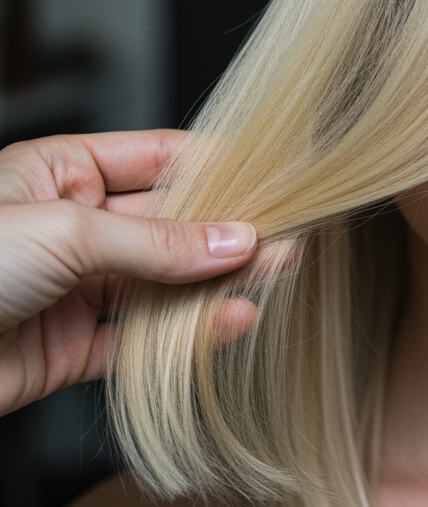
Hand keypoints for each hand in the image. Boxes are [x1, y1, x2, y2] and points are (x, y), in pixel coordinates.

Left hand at [0, 130, 256, 416]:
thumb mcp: (65, 233)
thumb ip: (157, 241)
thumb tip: (233, 239)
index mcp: (63, 172)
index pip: (160, 159)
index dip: (219, 167)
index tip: (272, 179)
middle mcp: (74, 226)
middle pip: (170, 223)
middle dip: (227, 230)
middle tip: (286, 235)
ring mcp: (74, 288)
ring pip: (163, 282)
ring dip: (217, 283)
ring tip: (274, 276)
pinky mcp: (70, 347)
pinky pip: (141, 338)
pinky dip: (187, 335)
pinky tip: (230, 323)